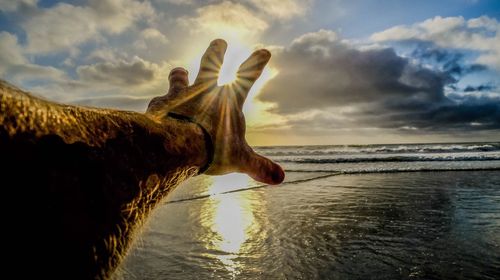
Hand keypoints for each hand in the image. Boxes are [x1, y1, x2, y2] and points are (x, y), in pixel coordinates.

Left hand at [147, 39, 283, 184]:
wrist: (175, 144)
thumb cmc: (212, 150)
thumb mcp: (239, 160)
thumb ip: (258, 167)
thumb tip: (280, 178)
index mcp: (227, 101)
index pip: (247, 78)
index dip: (256, 64)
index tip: (264, 51)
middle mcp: (203, 92)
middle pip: (210, 65)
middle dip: (216, 53)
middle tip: (219, 41)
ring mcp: (179, 96)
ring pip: (180, 78)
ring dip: (180, 75)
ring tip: (179, 71)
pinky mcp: (158, 105)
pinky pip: (158, 102)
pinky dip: (159, 105)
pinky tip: (156, 109)